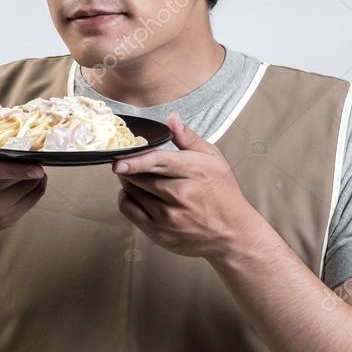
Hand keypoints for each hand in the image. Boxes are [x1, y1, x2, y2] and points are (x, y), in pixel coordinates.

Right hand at [0, 103, 46, 234]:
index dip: (17, 167)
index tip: (37, 164)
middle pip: (14, 177)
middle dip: (29, 164)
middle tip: (36, 152)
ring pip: (27, 189)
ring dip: (35, 175)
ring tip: (31, 164)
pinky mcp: (2, 222)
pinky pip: (31, 202)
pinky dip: (36, 188)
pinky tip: (31, 178)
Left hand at [112, 112, 256, 259]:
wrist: (231, 233)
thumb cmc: (223, 193)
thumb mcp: (214, 159)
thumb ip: (189, 139)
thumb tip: (171, 119)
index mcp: (195, 172)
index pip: (158, 161)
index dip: (135, 160)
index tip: (119, 159)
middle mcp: (181, 195)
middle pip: (141, 176)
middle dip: (130, 167)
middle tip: (128, 162)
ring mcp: (169, 216)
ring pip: (133, 192)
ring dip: (129, 182)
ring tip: (136, 177)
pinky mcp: (159, 233)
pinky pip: (129, 211)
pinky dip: (126, 199)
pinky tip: (133, 194)